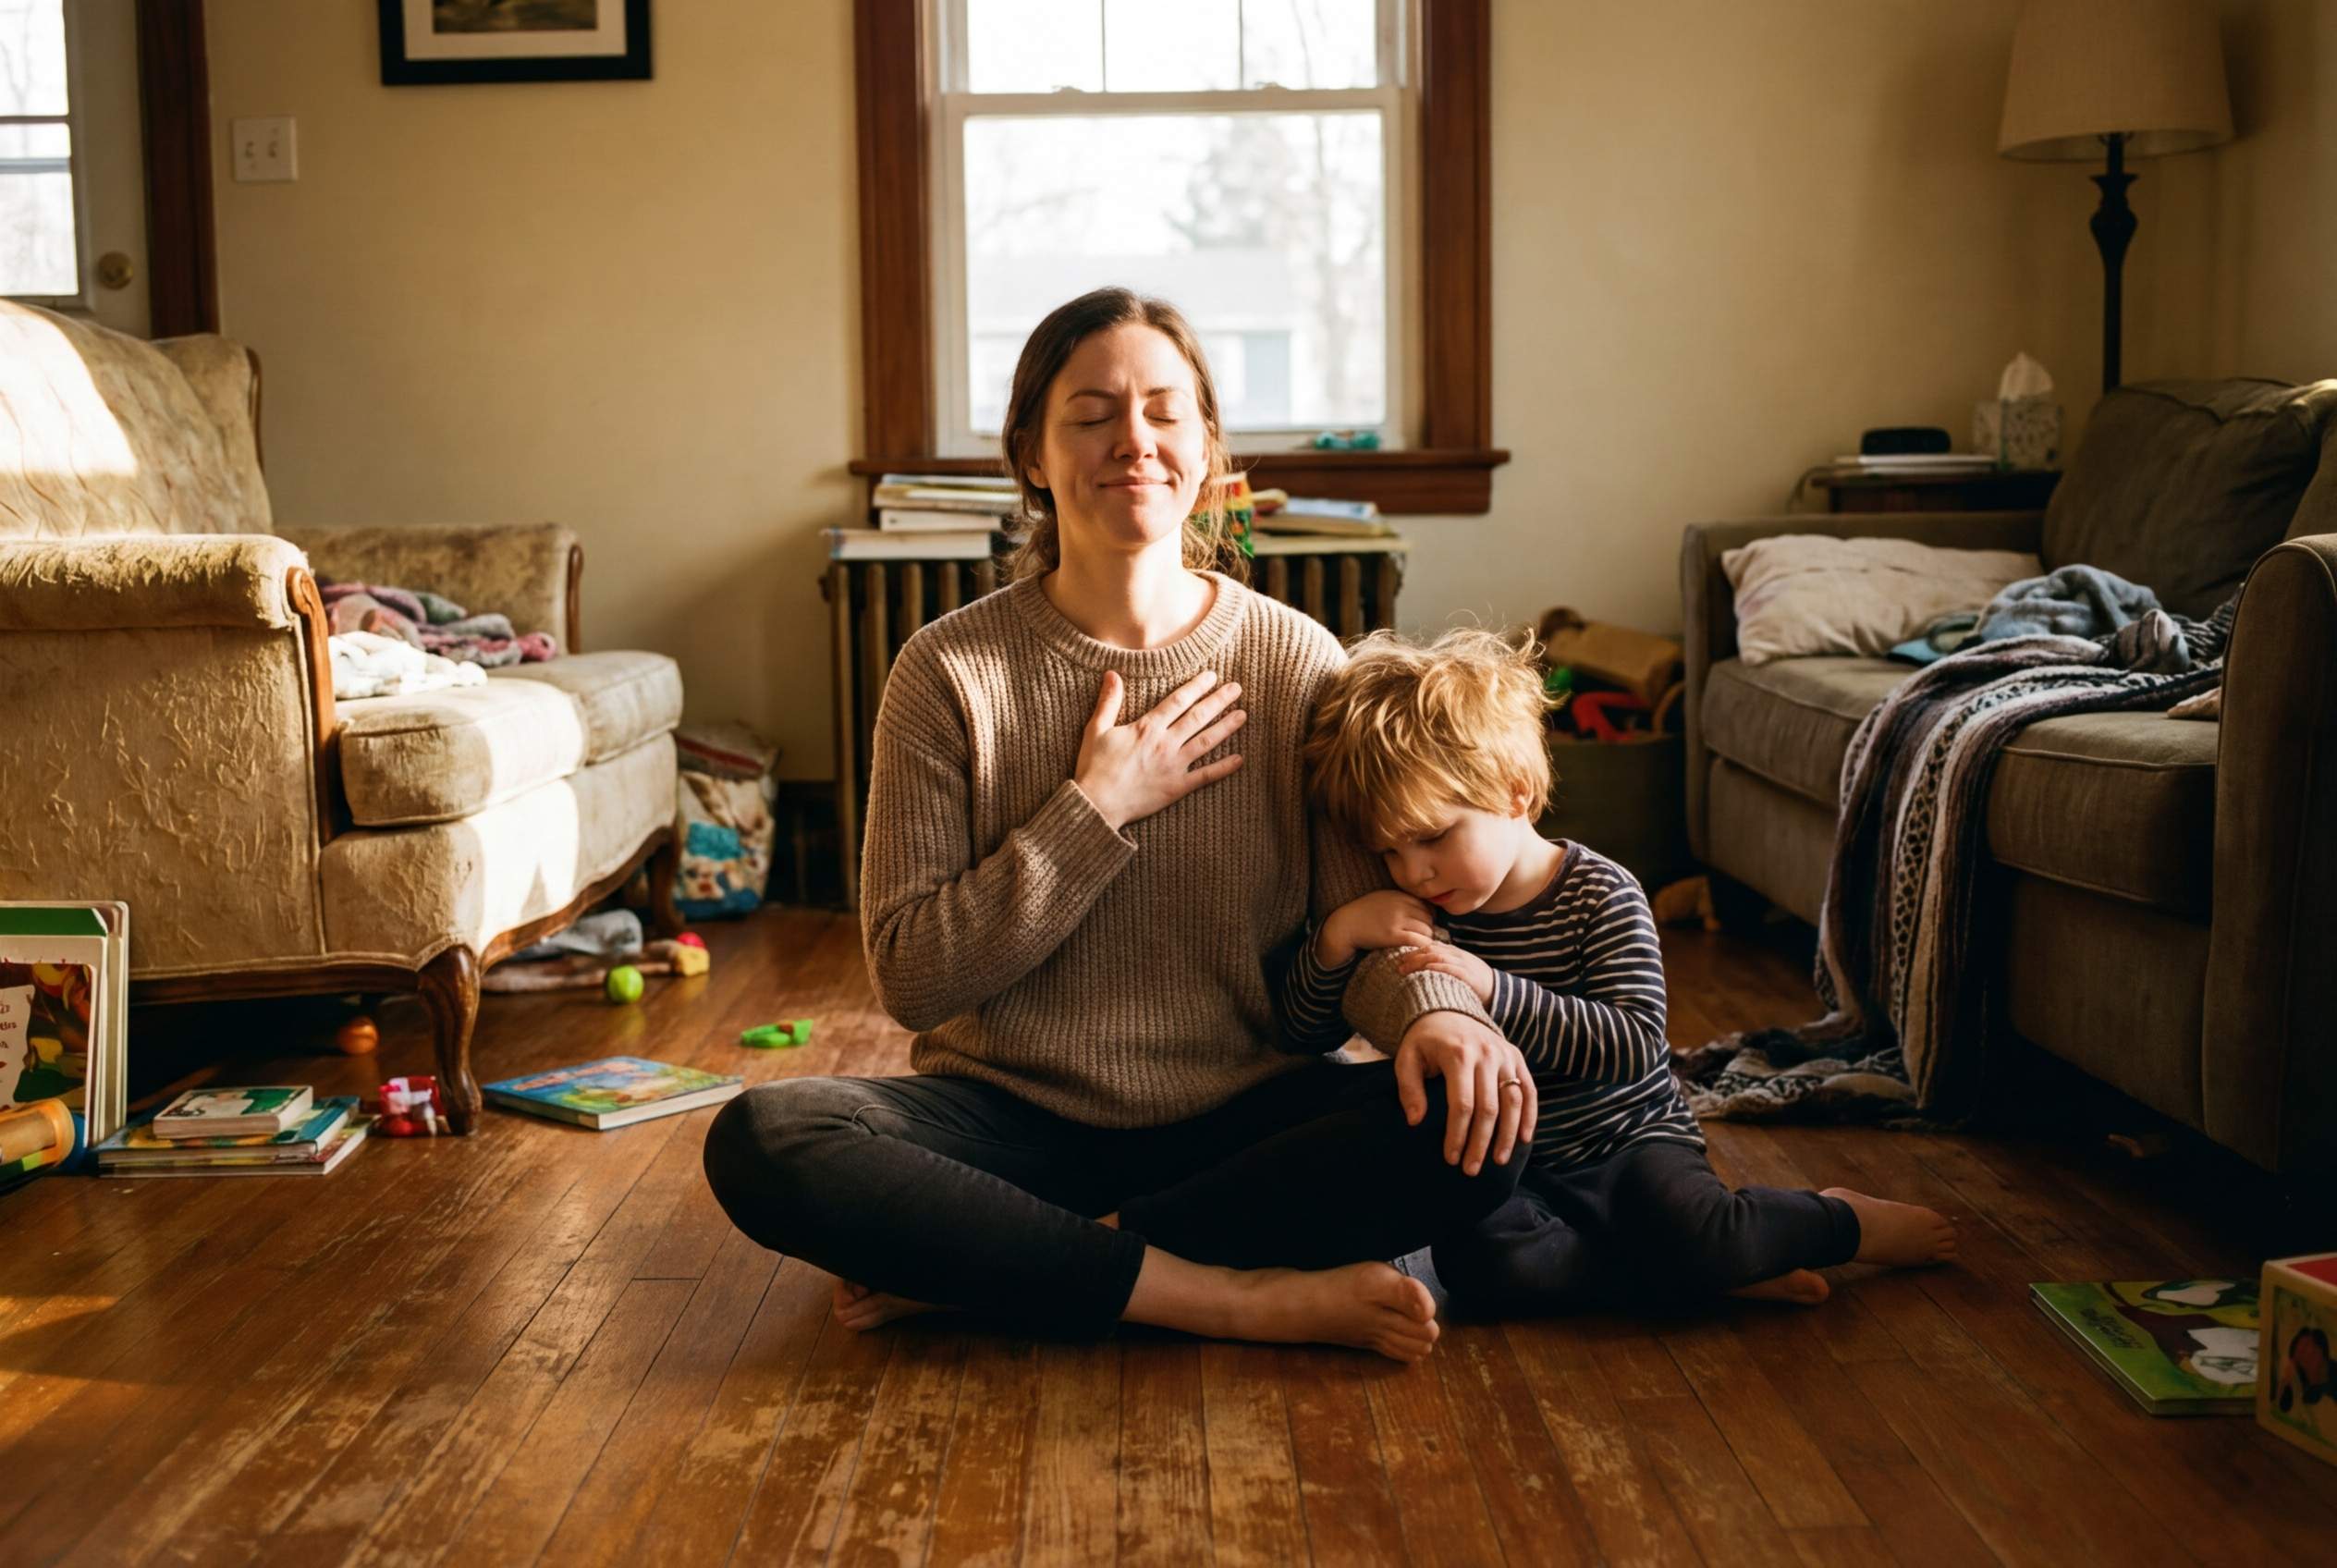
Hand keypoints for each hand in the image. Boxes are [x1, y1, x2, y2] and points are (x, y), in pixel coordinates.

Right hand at [1073, 668, 1247, 831]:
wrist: (1097, 804)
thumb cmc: (1094, 767)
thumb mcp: (1096, 730)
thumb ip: (1108, 701)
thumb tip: (1112, 673)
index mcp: (1147, 728)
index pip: (1178, 701)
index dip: (1196, 686)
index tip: (1212, 676)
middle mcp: (1165, 743)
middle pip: (1197, 717)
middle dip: (1219, 700)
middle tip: (1237, 688)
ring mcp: (1174, 765)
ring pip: (1206, 741)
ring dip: (1226, 727)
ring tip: (1243, 715)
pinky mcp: (1177, 787)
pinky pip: (1205, 776)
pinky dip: (1224, 768)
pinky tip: (1240, 759)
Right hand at [1315, 890, 1436, 966]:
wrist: (1345, 925)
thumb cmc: (1363, 914)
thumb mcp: (1382, 899)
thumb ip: (1400, 901)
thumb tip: (1422, 909)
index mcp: (1398, 896)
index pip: (1426, 907)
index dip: (1428, 919)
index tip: (1424, 927)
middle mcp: (1400, 906)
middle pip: (1429, 919)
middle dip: (1429, 930)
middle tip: (1423, 939)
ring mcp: (1396, 920)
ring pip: (1426, 931)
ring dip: (1426, 940)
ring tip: (1419, 947)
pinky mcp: (1392, 935)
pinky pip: (1417, 941)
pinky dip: (1422, 947)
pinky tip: (1417, 951)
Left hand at [1392, 1012, 1536, 1175]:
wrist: (1447, 1008)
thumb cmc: (1424, 1040)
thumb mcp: (1407, 1058)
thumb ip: (1409, 1089)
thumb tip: (1416, 1121)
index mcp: (1458, 1054)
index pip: (1462, 1104)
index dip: (1458, 1135)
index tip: (1451, 1158)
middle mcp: (1486, 1054)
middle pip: (1489, 1108)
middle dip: (1481, 1143)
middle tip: (1471, 1170)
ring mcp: (1505, 1055)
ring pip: (1514, 1102)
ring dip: (1508, 1135)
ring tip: (1499, 1161)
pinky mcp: (1516, 1057)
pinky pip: (1529, 1090)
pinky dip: (1530, 1116)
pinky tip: (1524, 1139)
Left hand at [1395, 941, 1496, 1005]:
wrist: (1497, 990)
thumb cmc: (1474, 982)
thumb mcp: (1458, 969)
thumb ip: (1444, 965)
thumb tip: (1421, 969)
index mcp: (1454, 952)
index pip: (1431, 946)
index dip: (1414, 951)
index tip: (1400, 958)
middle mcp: (1457, 955)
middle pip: (1431, 950)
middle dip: (1413, 957)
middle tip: (1399, 966)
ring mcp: (1463, 964)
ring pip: (1438, 957)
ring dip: (1419, 962)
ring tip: (1406, 969)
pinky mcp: (1468, 976)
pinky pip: (1451, 968)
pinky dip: (1438, 967)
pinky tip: (1426, 969)